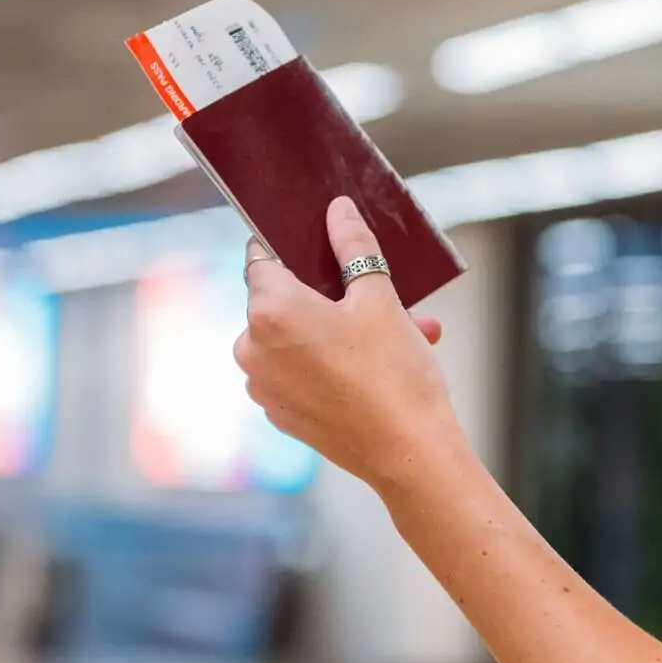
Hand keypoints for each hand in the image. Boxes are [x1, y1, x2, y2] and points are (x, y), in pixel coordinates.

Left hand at [235, 198, 456, 498]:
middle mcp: (252, 349)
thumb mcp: (379, 298)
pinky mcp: (279, 414)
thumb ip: (353, 247)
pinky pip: (298, 372)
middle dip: (332, 296)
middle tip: (382, 298)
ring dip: (338, 331)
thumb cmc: (395, 373)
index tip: (318, 245)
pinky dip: (328, 363)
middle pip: (284, 301)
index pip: (262, 258)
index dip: (291, 247)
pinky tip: (375, 368)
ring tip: (397, 335)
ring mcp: (262, 386)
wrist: (409, 453)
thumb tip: (338, 210)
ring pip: (296, 339)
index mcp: (270, 311)